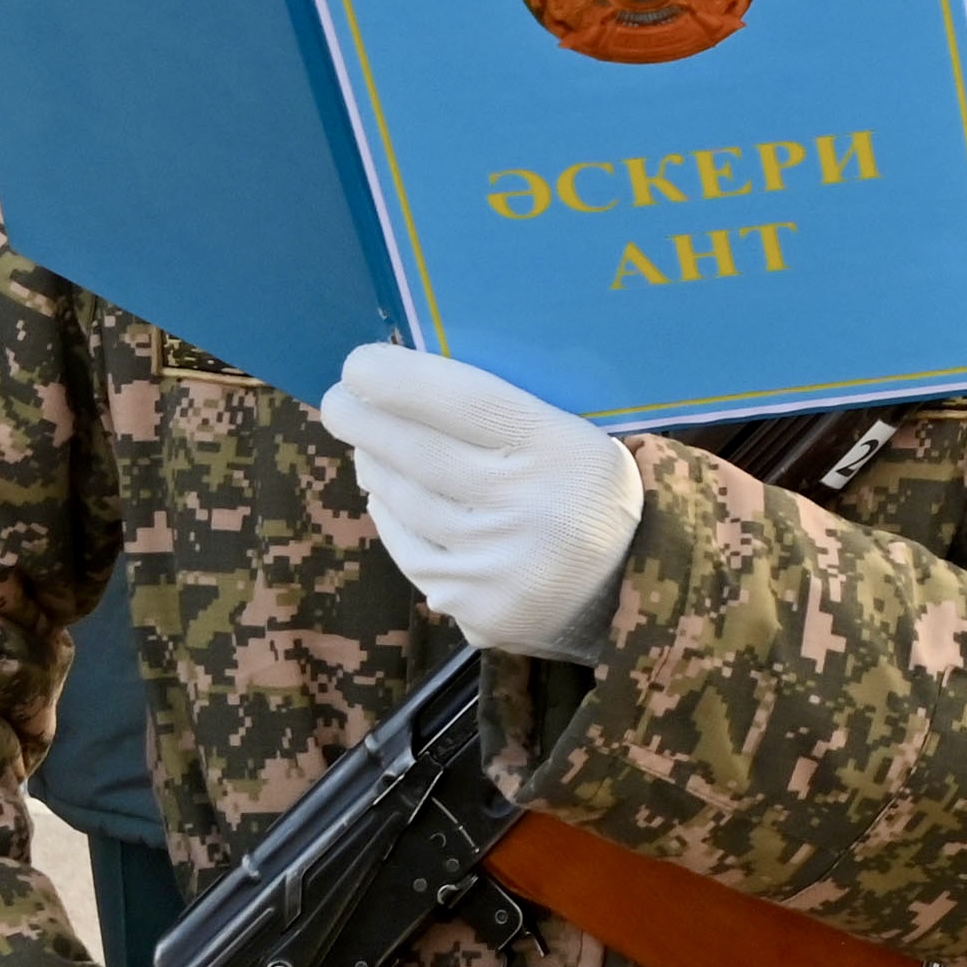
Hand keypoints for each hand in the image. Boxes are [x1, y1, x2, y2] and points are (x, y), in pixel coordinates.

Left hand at [320, 345, 643, 661]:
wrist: (627, 586)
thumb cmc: (586, 491)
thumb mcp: (577, 436)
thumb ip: (510, 411)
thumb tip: (410, 381)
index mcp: (562, 449)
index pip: (466, 402)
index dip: (401, 380)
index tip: (358, 363)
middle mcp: (527, 506)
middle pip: (419, 452)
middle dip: (364, 419)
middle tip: (339, 398)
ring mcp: (495, 562)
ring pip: (403, 501)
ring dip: (375, 465)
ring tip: (368, 443)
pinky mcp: (472, 603)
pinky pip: (408, 548)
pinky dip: (390, 515)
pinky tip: (388, 495)